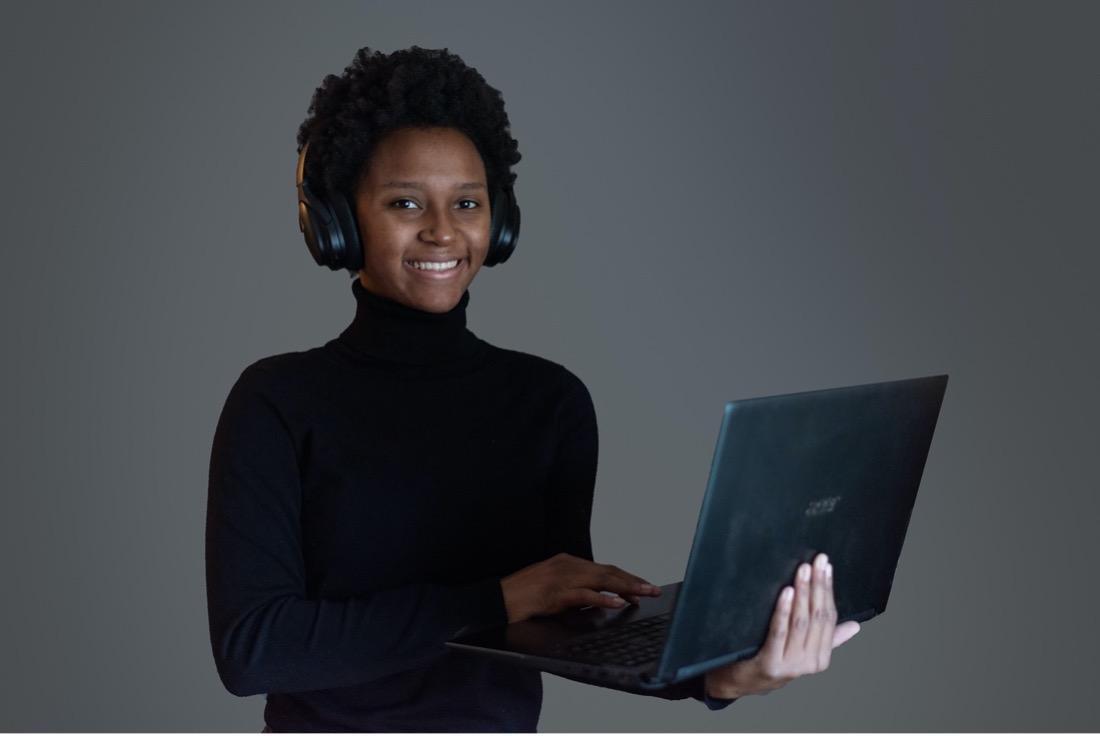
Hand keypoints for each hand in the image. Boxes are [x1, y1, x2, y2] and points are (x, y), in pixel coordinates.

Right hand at [500, 552, 661, 622]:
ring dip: (626, 587)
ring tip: (643, 594)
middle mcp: (569, 565)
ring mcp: (563, 578)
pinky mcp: (557, 592)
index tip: (642, 587)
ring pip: (602, 580)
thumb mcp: (555, 590)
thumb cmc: (525, 596)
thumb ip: (577, 591)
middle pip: (608, 571)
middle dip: (633, 581)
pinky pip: (585, 594)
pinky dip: (604, 598)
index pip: (604, 568)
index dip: (625, 578)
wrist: (500, 599)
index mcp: (568, 562)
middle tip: (652, 589)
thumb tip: (601, 600)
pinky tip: (618, 603)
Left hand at [704, 552, 860, 699]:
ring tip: (803, 571)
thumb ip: (829, 639)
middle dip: (818, 586)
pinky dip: (783, 610)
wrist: (742, 683)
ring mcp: (790, 665)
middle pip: (817, 617)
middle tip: (817, 562)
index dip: (828, 590)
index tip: (826, 567)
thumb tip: (854, 626)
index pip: (829, 618)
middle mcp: (810, 663)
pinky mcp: (770, 663)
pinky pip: (779, 631)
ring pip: (801, 622)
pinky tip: (786, 592)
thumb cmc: (772, 660)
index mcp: (821, 658)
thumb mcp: (802, 652)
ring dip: (803, 593)